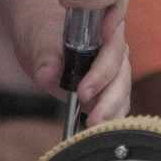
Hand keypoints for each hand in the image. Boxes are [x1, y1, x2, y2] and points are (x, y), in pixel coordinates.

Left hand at [12, 0, 133, 124]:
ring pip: (122, 93)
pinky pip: (116, 104)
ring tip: (95, 129)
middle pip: (122, 77)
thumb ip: (45, 58)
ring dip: (111, 113)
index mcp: (106, 30)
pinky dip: (109, 118)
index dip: (101, 74)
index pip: (112, 52)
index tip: (83, 93)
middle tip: (93, 119)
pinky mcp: (107, 90)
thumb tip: (47, 76)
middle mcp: (116, 51)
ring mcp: (114, 72)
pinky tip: (97, 132)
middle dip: (109, 101)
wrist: (40, 32)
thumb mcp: (39, 40)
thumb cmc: (43, 29)